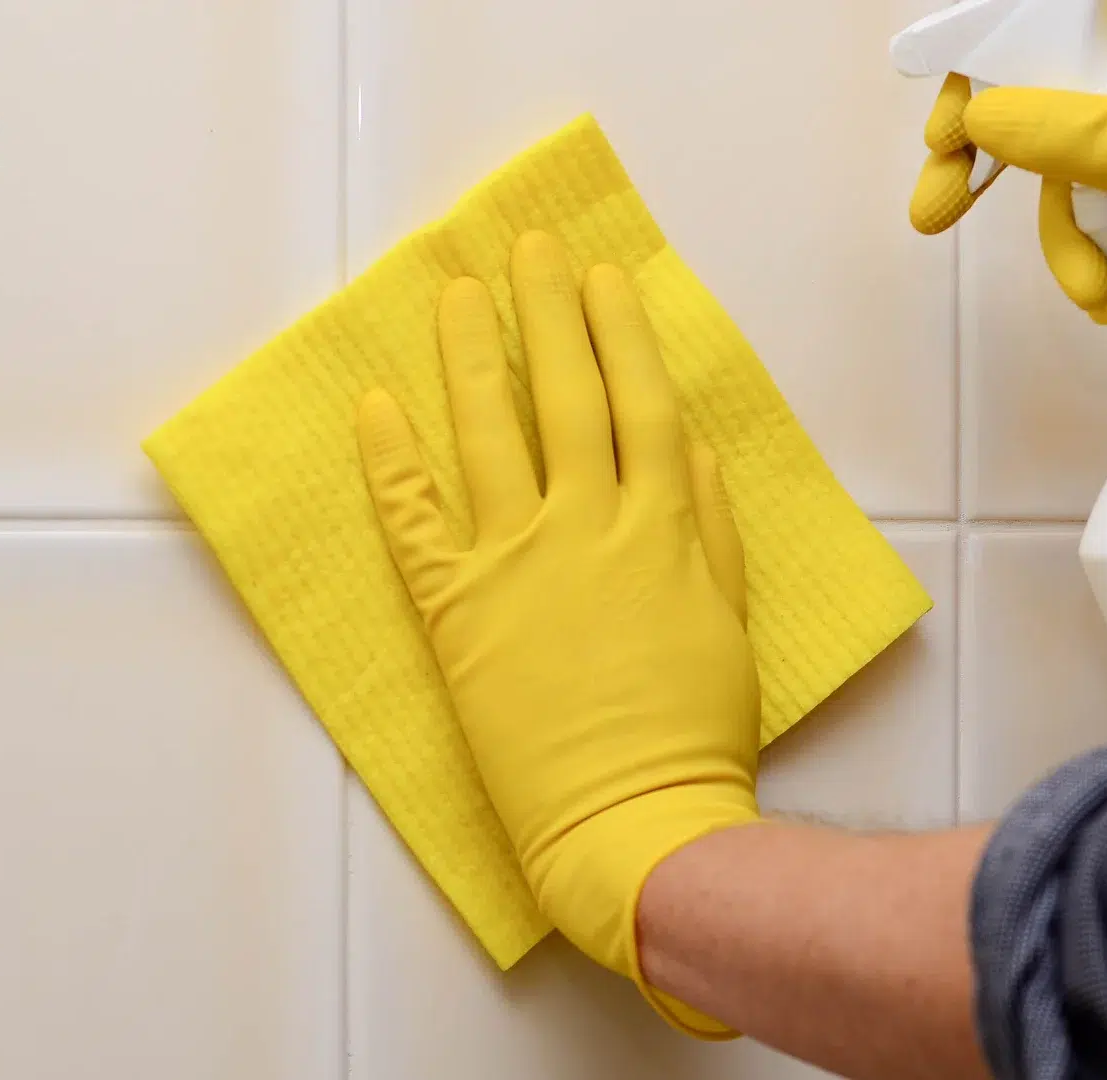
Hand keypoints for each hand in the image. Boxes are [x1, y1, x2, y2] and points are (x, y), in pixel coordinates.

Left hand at [357, 231, 759, 1036]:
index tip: (602, 279)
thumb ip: (710, 526)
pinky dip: (392, 462)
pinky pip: (414, 522)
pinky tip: (377, 406)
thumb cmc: (695, 732)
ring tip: (458, 296)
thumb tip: (688, 444)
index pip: (640, 403)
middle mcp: (587, 527)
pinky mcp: (456, 613)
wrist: (635, 821)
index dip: (620, 334)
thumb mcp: (728, 618)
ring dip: (470, 357)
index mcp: (660, 529)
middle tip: (529, 250)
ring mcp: (516, 565)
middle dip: (549, 313)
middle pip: (565, 396)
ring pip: (488, 435)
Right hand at [909, 0, 1106, 397]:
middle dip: (995, 174)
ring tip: (1096, 294)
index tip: (940, 140)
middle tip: (933, 216)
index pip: (1029, 28)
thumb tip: (974, 118)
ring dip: (1072, 241)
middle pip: (1040, 107)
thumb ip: (1045, 129)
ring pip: (1079, 175)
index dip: (973, 77)